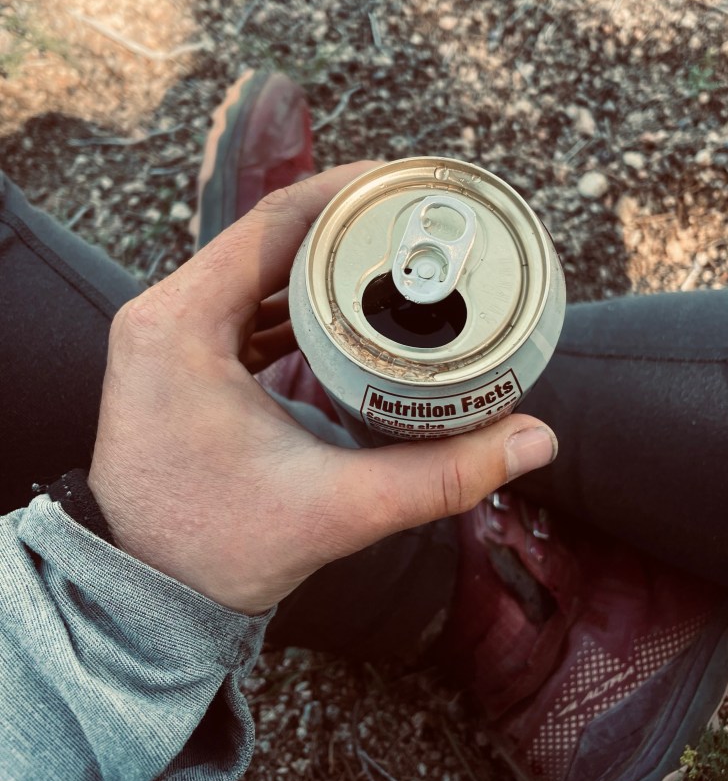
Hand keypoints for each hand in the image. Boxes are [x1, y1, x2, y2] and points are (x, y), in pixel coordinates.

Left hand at [88, 164, 556, 614]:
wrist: (142, 597)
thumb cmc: (213, 552)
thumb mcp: (336, 508)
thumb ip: (440, 475)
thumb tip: (533, 440)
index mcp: (181, 323)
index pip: (273, 223)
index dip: (347, 193)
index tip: (408, 183)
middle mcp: (163, 313)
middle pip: (266, 238)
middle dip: (345, 224)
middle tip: (415, 220)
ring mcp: (166, 335)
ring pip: (254, 268)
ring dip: (320, 259)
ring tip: (390, 254)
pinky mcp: (178, 358)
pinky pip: (242, 302)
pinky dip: (294, 296)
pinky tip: (346, 305)